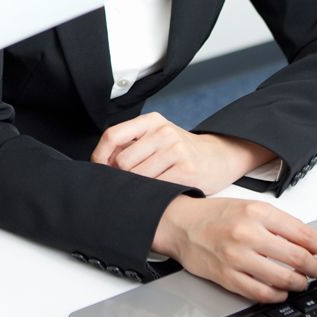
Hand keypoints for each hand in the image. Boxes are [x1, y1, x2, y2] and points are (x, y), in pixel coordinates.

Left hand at [90, 112, 273, 193]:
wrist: (217, 157)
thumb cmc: (179, 150)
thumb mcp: (156, 137)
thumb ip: (130, 145)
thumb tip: (100, 164)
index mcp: (151, 121)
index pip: (113, 135)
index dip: (99, 156)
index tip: (98, 169)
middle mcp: (163, 132)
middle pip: (123, 161)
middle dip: (119, 177)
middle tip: (125, 184)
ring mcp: (176, 150)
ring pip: (138, 176)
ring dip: (136, 188)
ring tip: (142, 190)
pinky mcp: (187, 170)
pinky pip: (157, 188)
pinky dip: (152, 195)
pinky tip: (156, 195)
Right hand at [153, 196, 316, 302]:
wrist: (180, 223)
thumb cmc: (217, 215)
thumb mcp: (251, 208)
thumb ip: (280, 224)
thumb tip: (312, 243)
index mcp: (258, 212)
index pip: (305, 233)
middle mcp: (248, 233)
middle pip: (298, 258)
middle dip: (314, 268)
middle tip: (316, 270)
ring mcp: (237, 256)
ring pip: (283, 278)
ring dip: (299, 283)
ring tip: (300, 281)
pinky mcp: (227, 275)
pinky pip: (261, 292)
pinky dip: (277, 294)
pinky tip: (280, 289)